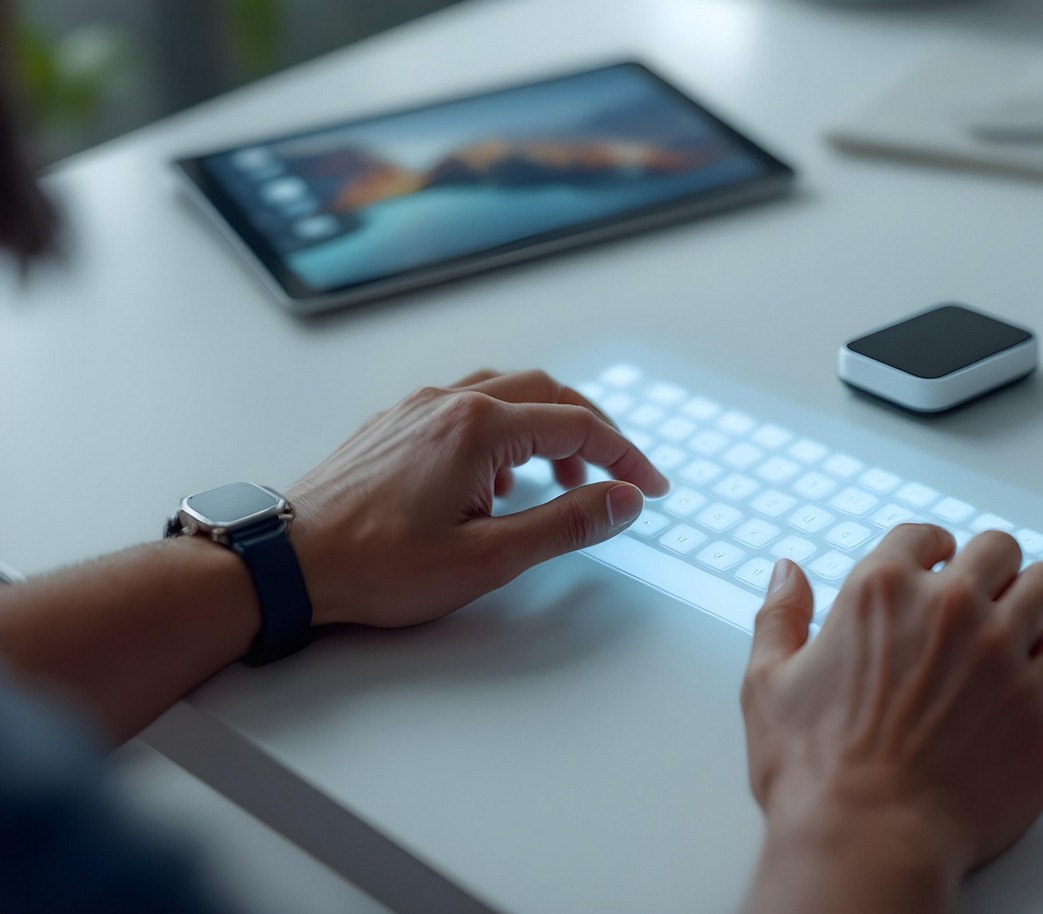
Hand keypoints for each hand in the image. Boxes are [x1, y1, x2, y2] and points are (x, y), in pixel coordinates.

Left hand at [287, 369, 668, 627]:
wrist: (287, 563)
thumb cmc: (376, 565)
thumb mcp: (489, 558)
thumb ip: (566, 523)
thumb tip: (623, 499)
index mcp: (479, 428)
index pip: (577, 425)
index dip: (625, 457)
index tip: (649, 489)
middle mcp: (449, 403)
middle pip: (547, 393)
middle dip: (593, 432)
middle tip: (617, 476)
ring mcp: (417, 410)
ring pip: (506, 393)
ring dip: (548, 426)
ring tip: (562, 477)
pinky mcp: (395, 426)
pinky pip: (468, 406)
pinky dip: (505, 431)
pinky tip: (498, 480)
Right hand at [740, 525, 1042, 911]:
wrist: (864, 843)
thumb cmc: (814, 771)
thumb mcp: (768, 683)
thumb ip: (780, 616)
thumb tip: (787, 573)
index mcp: (887, 594)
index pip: (928, 535)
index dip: (933, 548)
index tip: (941, 563)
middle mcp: (959, 615)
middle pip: (1010, 556)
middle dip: (1001, 576)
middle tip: (990, 605)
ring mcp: (1013, 670)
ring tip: (1027, 659)